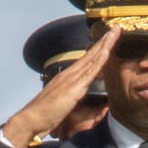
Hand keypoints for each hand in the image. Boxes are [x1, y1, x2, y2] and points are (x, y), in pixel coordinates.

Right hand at [0, 29, 119, 147]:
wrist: (32, 119)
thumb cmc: (44, 115)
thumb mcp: (61, 104)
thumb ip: (70, 99)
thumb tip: (76, 99)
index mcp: (67, 78)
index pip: (85, 60)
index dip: (97, 49)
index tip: (107, 40)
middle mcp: (69, 74)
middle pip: (90, 55)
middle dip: (103, 41)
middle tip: (115, 29)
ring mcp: (71, 79)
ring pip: (92, 59)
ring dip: (104, 45)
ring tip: (114, 32)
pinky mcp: (74, 88)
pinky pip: (90, 72)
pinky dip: (99, 60)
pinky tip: (106, 50)